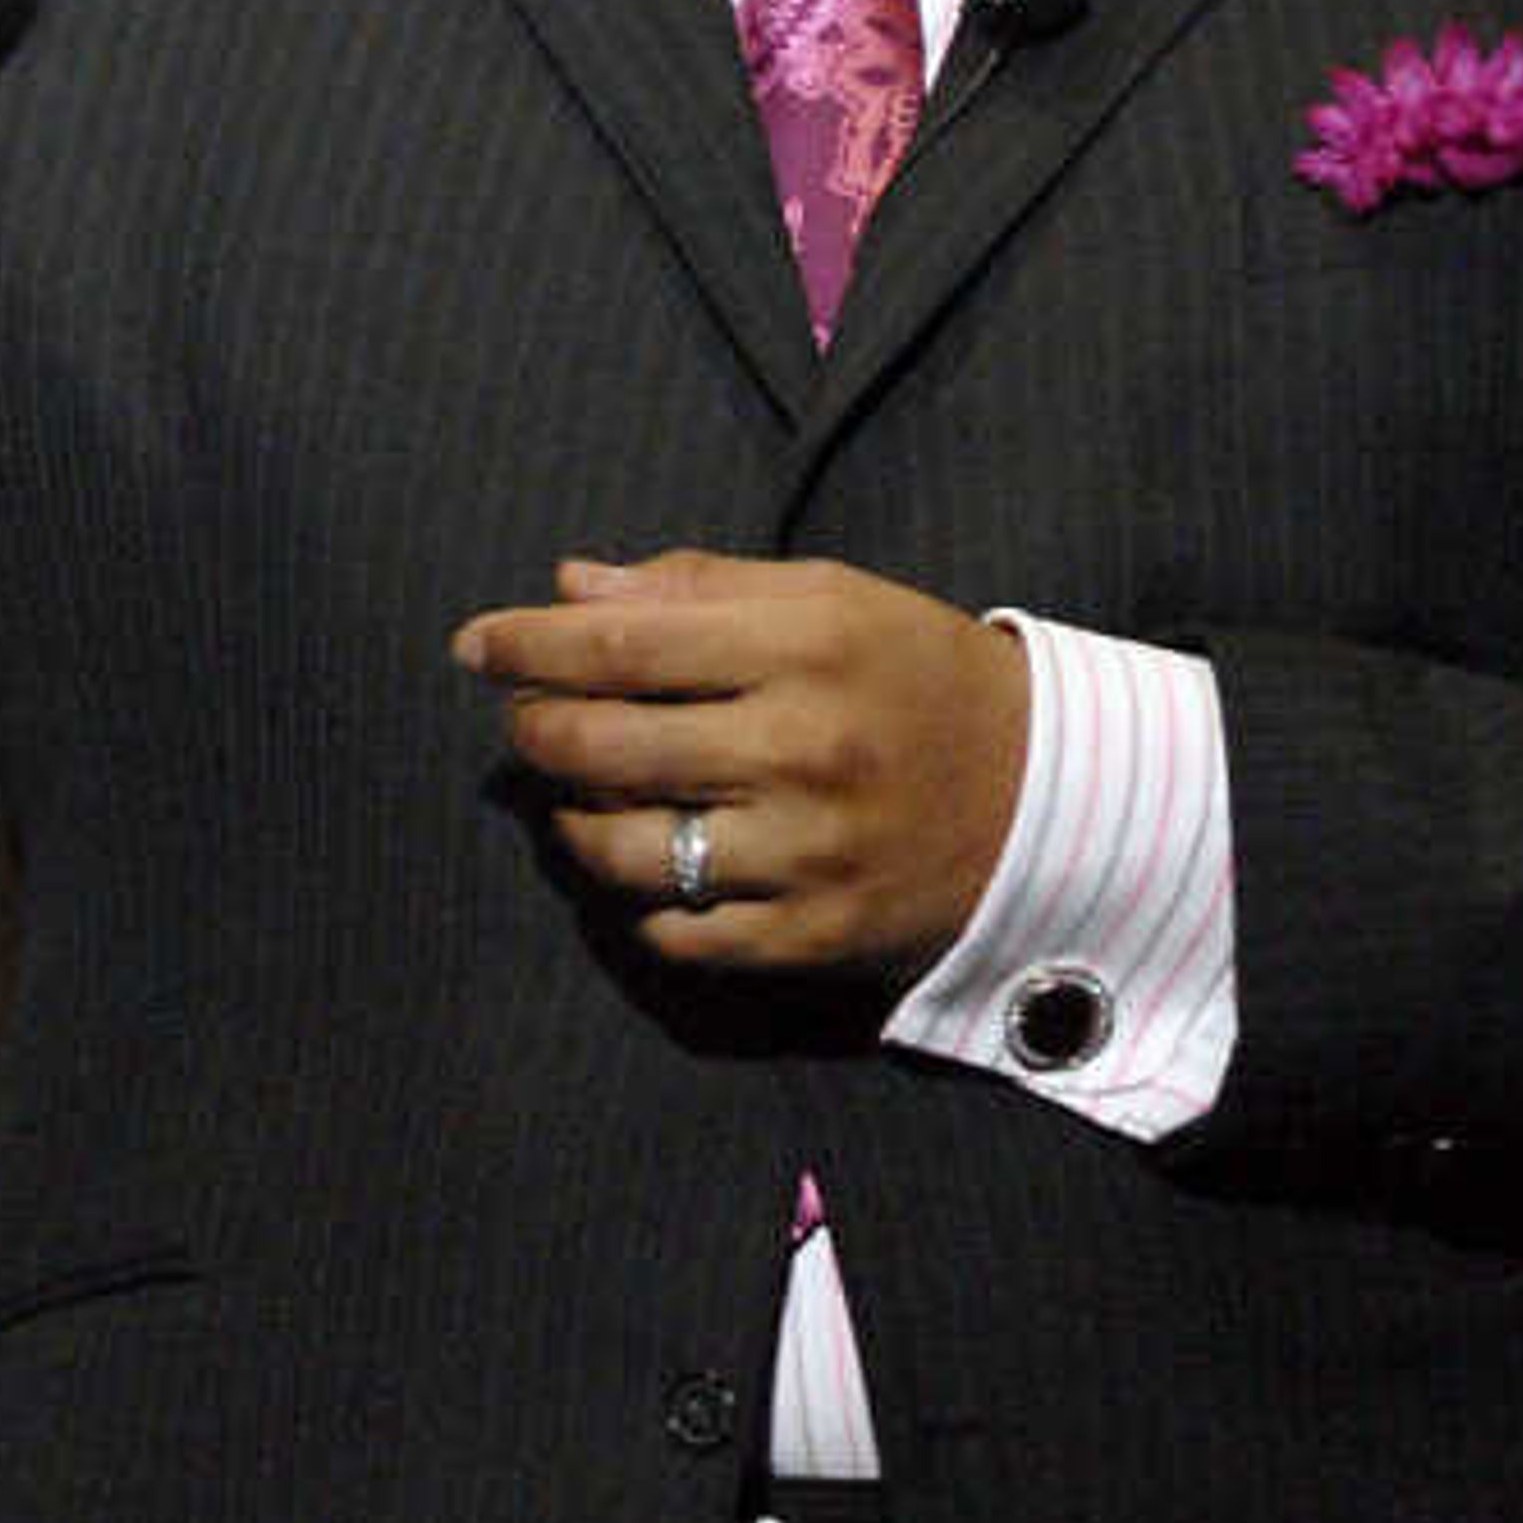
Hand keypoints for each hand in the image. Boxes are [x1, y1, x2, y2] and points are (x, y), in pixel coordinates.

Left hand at [449, 548, 1028, 980]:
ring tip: (576, 794)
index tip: (474, 643)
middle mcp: (803, 747)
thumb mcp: (829, 598)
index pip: (621, 641)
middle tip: (524, 718)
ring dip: (573, 820)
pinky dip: (640, 902)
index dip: (527, 644)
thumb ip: (697, 587)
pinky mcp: (817, 936)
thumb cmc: (916, 675)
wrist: (1048, 798)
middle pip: (606, 744)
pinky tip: (644, 865)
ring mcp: (809, 852)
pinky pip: (679, 932)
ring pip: (626, 850)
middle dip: (537, 729)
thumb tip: (568, 587)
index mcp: (806, 643)